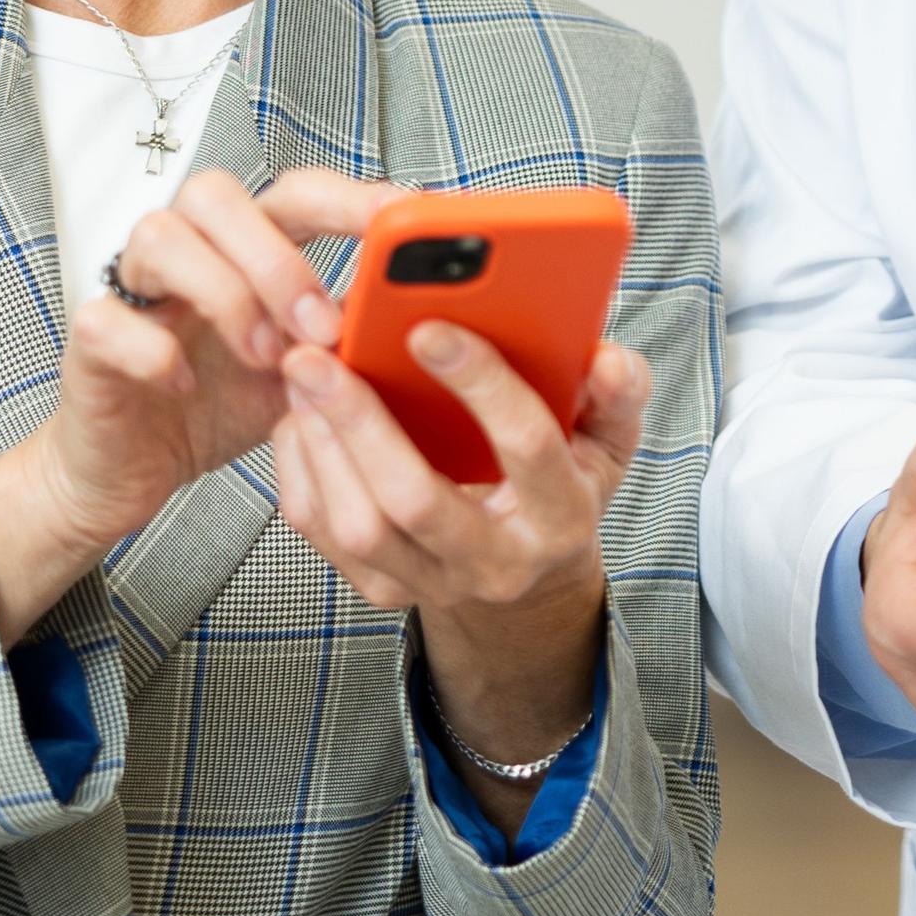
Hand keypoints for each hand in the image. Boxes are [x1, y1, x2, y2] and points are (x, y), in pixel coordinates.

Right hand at [0, 165, 389, 642]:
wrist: (133, 471)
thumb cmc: (216, 405)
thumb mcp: (301, 375)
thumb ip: (345, 341)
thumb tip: (416, 322)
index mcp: (244, 249)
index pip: (294, 194)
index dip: (347, 197)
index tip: (401, 220)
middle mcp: (186, 252)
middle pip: (216, 194)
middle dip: (277, 257)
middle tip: (318, 327)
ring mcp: (132, 290)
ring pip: (159, 235)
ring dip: (224, 295)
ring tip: (261, 358)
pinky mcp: (89, 339)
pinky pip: (106, 316)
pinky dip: (152, 350)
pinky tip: (182, 385)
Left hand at [272, 319, 649, 816]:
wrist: (527, 575)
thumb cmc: (562, 483)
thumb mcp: (609, 438)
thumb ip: (616, 392)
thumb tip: (605, 360)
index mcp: (561, 516)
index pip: (527, 447)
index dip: (482, 383)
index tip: (429, 327)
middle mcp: (496, 563)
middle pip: (416, 501)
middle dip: (362, 422)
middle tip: (321, 356)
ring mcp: (434, 584)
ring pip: (359, 524)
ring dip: (321, 443)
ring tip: (303, 374)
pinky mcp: (383, 588)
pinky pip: (323, 532)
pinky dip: (301, 468)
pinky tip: (299, 415)